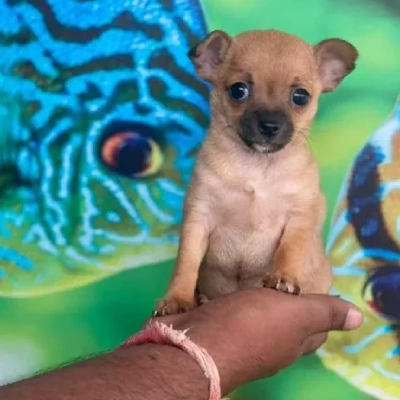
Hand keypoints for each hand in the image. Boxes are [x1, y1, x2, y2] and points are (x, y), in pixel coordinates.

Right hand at [154, 288, 362, 394]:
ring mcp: (242, 336)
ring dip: (258, 294)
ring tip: (257, 266)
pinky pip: (232, 308)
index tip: (315, 280)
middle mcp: (269, 344)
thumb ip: (323, 312)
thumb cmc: (250, 325)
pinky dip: (235, 294)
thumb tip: (358, 318)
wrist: (196, 342)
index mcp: (292, 341)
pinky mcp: (218, 326)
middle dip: (289, 297)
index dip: (321, 306)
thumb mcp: (295, 314)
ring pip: (258, 312)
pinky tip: (230, 277)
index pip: (317, 326)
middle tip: (285, 268)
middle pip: (287, 321)